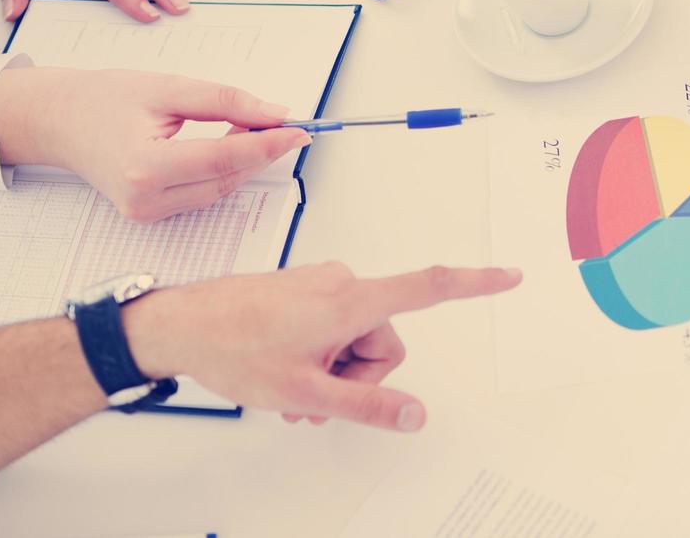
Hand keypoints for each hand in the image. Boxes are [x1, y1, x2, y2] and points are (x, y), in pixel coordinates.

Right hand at [0, 66, 308, 221]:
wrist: (59, 120)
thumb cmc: (104, 100)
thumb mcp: (167, 88)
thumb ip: (224, 100)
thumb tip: (274, 112)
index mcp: (144, 167)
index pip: (224, 158)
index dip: (268, 144)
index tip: (301, 130)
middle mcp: (145, 199)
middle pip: (227, 177)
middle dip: (262, 150)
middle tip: (287, 122)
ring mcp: (147, 212)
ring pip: (220, 188)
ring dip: (244, 159)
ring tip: (252, 125)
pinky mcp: (151, 214)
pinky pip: (204, 193)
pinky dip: (224, 169)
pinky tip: (229, 143)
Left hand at [123, 262, 523, 430]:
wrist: (181, 325)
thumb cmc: (236, 348)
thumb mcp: (307, 392)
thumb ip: (367, 405)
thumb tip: (414, 414)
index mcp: (352, 300)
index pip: (429, 286)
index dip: (475, 283)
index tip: (508, 275)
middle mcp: (343, 284)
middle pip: (386, 337)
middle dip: (361, 372)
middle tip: (319, 392)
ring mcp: (324, 286)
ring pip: (359, 337)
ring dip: (337, 367)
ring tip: (296, 385)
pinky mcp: (307, 291)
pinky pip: (336, 326)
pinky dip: (323, 353)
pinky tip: (291, 370)